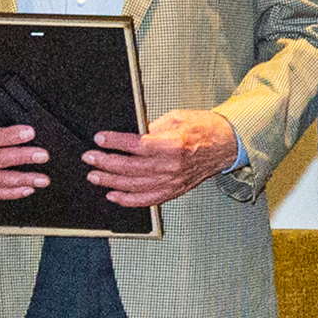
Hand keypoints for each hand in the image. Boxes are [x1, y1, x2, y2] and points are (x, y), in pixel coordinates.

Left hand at [84, 108, 238, 206]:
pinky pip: (148, 200)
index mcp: (172, 144)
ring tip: (95, 176)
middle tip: (90, 158)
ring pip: (134, 186)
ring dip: (111, 182)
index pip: (135, 145)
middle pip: (129, 168)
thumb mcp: (176, 117)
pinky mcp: (175, 190)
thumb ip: (151, 127)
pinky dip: (128, 200)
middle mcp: (171, 166)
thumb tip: (130, 134)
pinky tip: (114, 195)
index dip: (114, 142)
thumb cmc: (205, 128)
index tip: (99, 139)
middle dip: (105, 163)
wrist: (227, 144)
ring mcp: (173, 181)